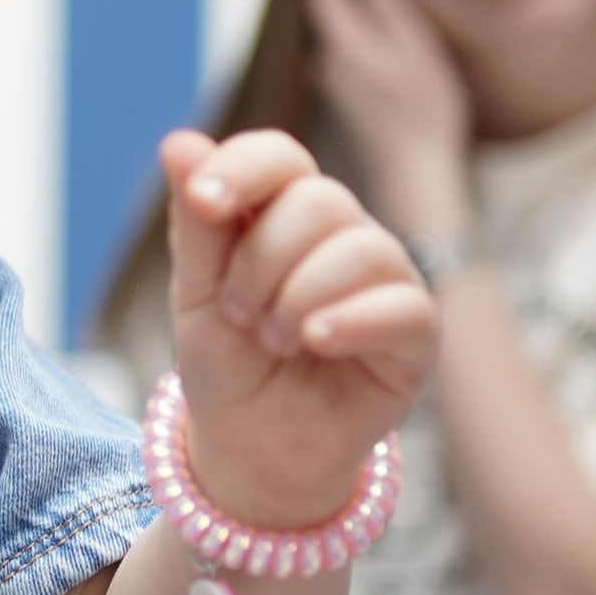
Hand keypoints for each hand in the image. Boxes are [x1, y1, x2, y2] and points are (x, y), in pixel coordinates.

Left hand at [164, 125, 434, 529]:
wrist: (253, 452)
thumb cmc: (229, 365)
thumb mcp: (195, 295)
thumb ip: (197, 223)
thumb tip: (179, 143)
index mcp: (285, 214)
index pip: (281, 157)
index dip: (244, 168)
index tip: (205, 202)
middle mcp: (344, 236)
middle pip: (319, 201)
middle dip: (261, 261)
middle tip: (239, 315)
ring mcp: (386, 281)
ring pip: (362, 248)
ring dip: (298, 298)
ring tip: (273, 341)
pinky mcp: (416, 335)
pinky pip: (403, 306)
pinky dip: (350, 321)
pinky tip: (315, 342)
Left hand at [302, 0, 473, 235]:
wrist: (416, 174)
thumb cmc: (424, 108)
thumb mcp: (414, 44)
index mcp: (342, 40)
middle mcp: (328, 62)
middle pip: (329, 14)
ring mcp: (334, 88)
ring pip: (340, 41)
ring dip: (359, 27)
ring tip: (396, 26)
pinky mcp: (347, 108)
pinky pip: (349, 65)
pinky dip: (367, 55)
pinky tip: (395, 68)